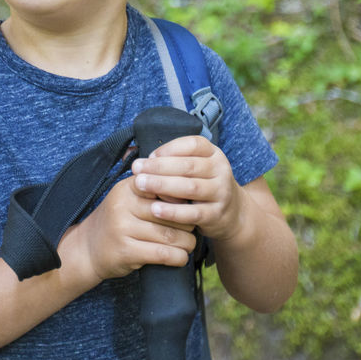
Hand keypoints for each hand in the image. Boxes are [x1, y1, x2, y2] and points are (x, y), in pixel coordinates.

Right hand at [61, 175, 196, 281]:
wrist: (87, 249)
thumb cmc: (117, 222)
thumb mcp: (128, 199)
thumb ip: (152, 192)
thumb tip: (190, 190)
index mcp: (127, 188)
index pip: (163, 186)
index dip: (182, 197)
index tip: (191, 206)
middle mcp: (123, 205)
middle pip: (170, 212)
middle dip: (188, 222)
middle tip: (194, 228)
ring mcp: (123, 228)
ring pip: (170, 235)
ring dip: (187, 242)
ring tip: (190, 244)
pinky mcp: (126, 251)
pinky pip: (162, 254)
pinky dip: (178, 257)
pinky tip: (181, 258)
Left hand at [130, 135, 246, 242]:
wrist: (231, 213)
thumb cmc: (202, 185)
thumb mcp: (193, 168)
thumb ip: (169, 160)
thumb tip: (130, 153)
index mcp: (213, 154)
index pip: (193, 144)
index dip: (169, 148)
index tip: (149, 155)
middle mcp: (220, 170)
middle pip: (188, 165)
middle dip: (159, 167)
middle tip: (136, 170)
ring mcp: (221, 193)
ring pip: (190, 187)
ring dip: (163, 185)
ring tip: (141, 185)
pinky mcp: (216, 215)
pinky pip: (192, 213)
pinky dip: (172, 212)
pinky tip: (155, 210)